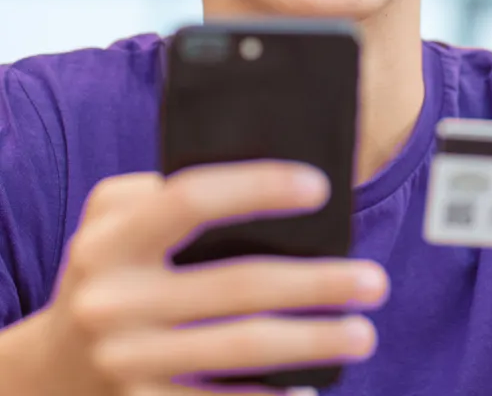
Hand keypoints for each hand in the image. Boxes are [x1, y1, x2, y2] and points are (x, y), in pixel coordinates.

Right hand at [35, 161, 387, 394]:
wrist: (51, 367)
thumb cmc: (105, 268)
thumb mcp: (110, 215)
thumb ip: (162, 189)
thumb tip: (256, 183)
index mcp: (113, 240)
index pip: (192, 198)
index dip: (258, 187)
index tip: (319, 187)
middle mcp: (117, 300)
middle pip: (237, 285)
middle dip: (316, 284)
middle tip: (373, 282)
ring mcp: (129, 360)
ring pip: (241, 348)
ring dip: (311, 342)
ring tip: (362, 333)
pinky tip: (312, 386)